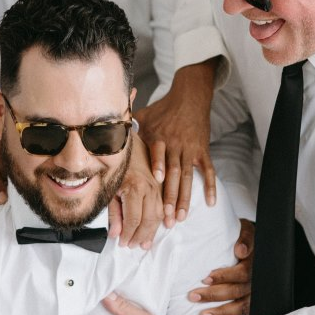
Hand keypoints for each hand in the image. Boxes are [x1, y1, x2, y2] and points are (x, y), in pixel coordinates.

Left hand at [108, 135, 163, 249]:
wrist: (125, 141)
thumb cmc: (114, 163)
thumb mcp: (109, 187)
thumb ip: (113, 212)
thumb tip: (116, 234)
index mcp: (135, 187)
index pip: (133, 219)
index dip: (128, 234)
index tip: (122, 243)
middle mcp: (150, 187)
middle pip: (149, 219)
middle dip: (141, 236)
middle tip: (133, 246)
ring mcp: (158, 186)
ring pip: (159, 214)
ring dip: (152, 231)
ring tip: (145, 243)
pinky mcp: (162, 184)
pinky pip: (165, 205)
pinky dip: (162, 219)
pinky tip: (158, 228)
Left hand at [135, 61, 217, 225]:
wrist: (189, 96)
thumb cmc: (162, 109)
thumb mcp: (142, 117)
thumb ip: (127, 131)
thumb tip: (104, 141)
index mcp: (159, 138)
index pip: (158, 156)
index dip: (158, 168)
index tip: (156, 182)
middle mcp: (175, 145)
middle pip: (173, 174)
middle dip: (170, 197)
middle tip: (165, 218)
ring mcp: (190, 149)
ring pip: (188, 177)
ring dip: (185, 198)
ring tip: (180, 218)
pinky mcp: (202, 151)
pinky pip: (208, 171)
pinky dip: (210, 186)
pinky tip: (210, 203)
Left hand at [189, 219, 253, 314]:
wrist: (264, 244)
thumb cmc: (247, 238)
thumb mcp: (247, 230)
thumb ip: (245, 237)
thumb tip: (241, 251)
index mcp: (254, 263)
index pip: (240, 273)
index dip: (224, 276)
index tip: (206, 278)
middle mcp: (256, 281)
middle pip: (236, 291)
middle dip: (214, 295)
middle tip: (193, 295)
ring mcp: (257, 294)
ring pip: (241, 306)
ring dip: (222, 313)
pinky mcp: (256, 302)